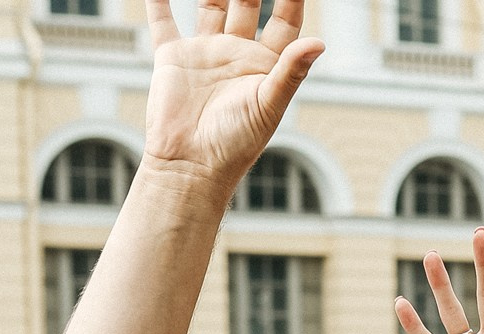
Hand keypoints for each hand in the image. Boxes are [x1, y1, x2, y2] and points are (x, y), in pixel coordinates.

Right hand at [139, 0, 322, 191]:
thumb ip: (291, 72)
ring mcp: (205, 53)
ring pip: (210, 4)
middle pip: (249, 3)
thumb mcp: (268, 105)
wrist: (190, 166)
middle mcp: (237, 54)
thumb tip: (320, 43)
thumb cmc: (235, 145)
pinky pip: (164, 20)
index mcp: (266, 65)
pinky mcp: (173, 57)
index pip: (286, 20)